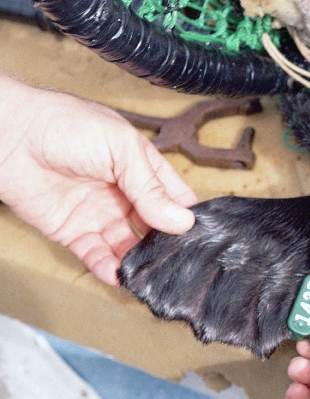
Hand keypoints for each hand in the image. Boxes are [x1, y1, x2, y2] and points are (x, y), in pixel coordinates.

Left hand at [0, 75, 196, 284]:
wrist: (9, 134)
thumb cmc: (64, 124)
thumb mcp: (122, 149)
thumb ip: (151, 188)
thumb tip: (182, 221)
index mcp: (141, 167)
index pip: (174, 197)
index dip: (188, 216)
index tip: (202, 237)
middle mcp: (123, 192)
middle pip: (154, 227)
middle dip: (166, 244)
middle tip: (178, 262)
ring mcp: (98, 213)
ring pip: (127, 245)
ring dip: (139, 261)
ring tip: (148, 274)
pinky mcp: (72, 231)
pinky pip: (96, 255)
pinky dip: (108, 268)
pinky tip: (119, 274)